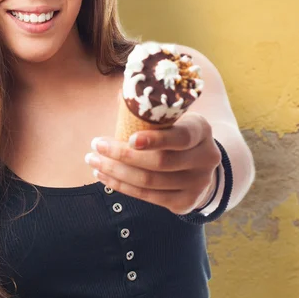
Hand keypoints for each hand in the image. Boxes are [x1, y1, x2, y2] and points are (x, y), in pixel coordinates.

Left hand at [84, 112, 220, 214]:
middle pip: (160, 162)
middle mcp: (205, 158)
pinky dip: (122, 187)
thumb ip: (150, 108)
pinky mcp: (185, 202)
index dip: (155, 140)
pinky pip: (148, 197)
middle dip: (122, 155)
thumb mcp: (173, 118)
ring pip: (150, 182)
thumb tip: (121, 95)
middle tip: (95, 144)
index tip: (129, 139)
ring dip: (116, 172)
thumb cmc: (175, 133)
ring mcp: (198, 183)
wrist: (201, 164)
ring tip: (93, 161)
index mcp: (202, 130)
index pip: (181, 137)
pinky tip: (104, 176)